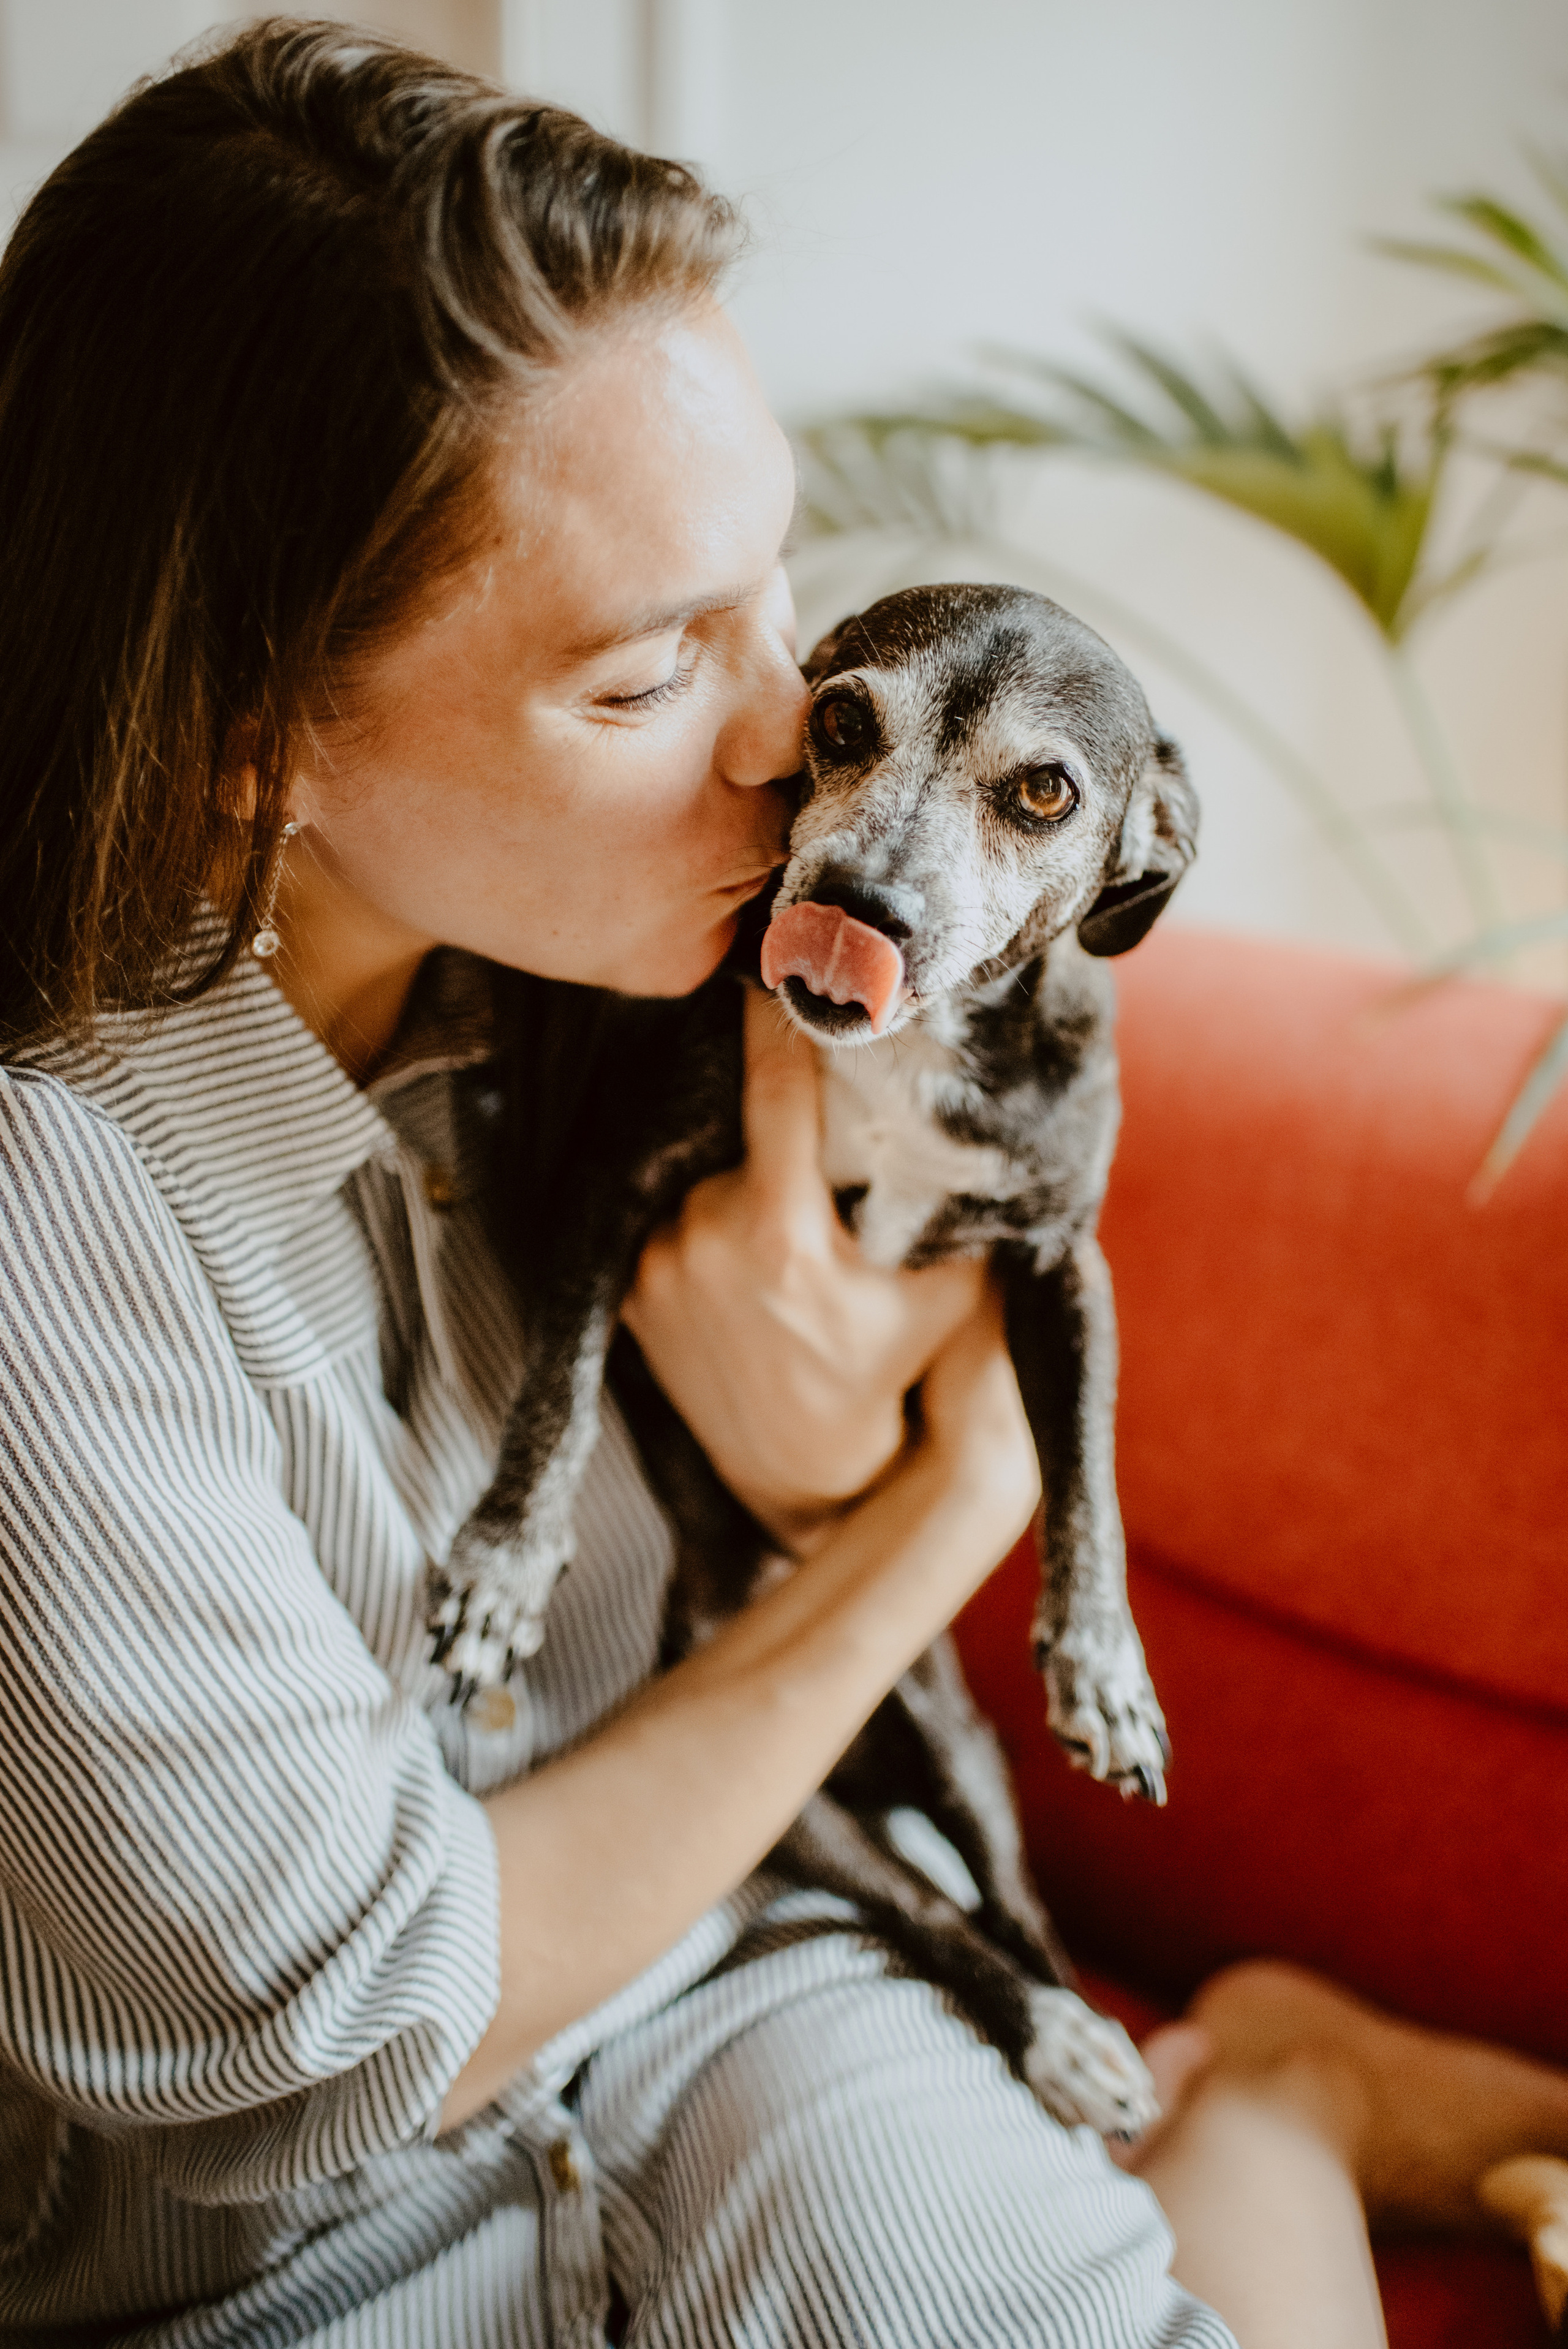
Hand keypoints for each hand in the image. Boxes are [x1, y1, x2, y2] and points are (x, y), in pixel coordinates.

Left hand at [621, 987, 988, 1546]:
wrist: (802, 1469)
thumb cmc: (887, 1369)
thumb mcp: (941, 1289)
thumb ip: (953, 1207)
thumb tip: (987, 1114)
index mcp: (779, 1232)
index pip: (772, 1088)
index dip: (775, 1018)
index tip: (776, 962)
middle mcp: (702, 1239)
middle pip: (741, 1134)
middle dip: (772, 1125)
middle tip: (802, 1131)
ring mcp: (654, 1267)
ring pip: (702, 1177)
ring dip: (735, 1177)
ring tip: (777, 1212)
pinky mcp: (626, 1292)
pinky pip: (668, 1219)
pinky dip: (701, 1218)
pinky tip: (737, 1246)